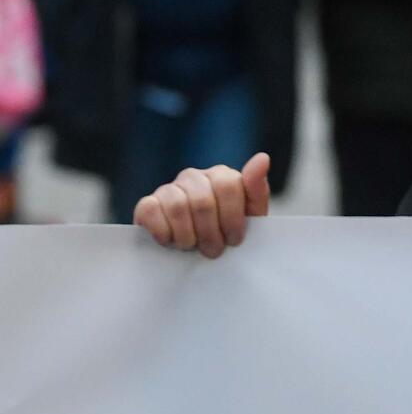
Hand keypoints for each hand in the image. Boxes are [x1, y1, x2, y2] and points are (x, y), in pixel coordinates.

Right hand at [134, 152, 270, 257]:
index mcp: (221, 176)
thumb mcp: (250, 217)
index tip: (234, 240)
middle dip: (210, 233)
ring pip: (178, 207)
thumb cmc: (226, 234)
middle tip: (213, 250)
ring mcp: (168, 189)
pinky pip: (150, 211)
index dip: (232, 218)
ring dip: (187, 236)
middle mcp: (193, 177)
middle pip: (203, 201)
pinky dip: (163, 232)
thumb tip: (262, 158)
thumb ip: (257, 189)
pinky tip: (170, 241)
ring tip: (193, 247)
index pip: (228, 185)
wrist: (194, 255)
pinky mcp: (147, 204)